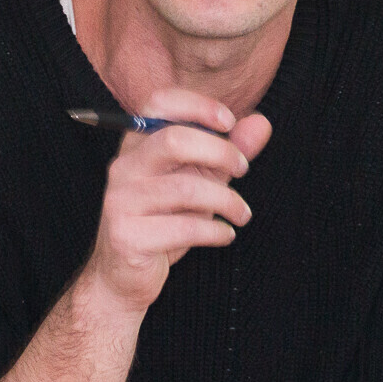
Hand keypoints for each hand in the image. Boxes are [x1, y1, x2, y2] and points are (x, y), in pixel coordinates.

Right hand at [81, 88, 270, 312]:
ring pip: (186, 188)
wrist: (122, 278)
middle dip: (220, 152)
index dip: (197, 104)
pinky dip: (215, 231)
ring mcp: (121, 201)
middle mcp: (124, 167)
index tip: (230, 122)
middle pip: (174, 139)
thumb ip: (227, 152)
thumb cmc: (163, 222)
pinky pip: (184, 228)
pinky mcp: (127, 236)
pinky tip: (225, 234)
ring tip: (242, 214)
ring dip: (227, 200)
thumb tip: (262, 123)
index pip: (159, 103)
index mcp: (137, 146)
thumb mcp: (200, 181)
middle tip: (244, 169)